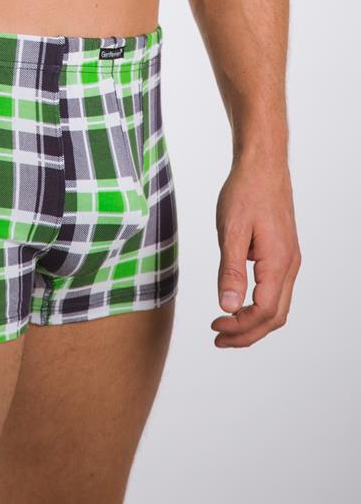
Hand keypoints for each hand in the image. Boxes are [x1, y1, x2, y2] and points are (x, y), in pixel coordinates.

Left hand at [211, 157, 300, 347]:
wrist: (263, 165)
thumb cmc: (246, 192)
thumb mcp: (231, 231)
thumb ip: (230, 270)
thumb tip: (227, 307)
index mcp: (277, 262)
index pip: (263, 312)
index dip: (239, 327)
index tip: (214, 328)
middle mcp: (289, 265)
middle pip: (275, 317)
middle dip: (247, 333)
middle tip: (218, 338)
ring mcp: (289, 260)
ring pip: (278, 305)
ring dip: (253, 322)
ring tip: (225, 326)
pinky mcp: (283, 253)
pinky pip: (276, 290)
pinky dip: (259, 305)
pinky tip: (238, 302)